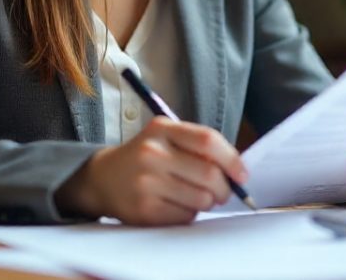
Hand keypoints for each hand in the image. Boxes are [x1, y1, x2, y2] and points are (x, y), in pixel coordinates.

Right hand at [57, 116, 247, 225]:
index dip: (232, 160)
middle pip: (209, 174)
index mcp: (162, 129)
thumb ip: (198, 146)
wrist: (103, 178)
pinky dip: (190, 214)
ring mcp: (146, 182)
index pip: (208, 140)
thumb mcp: (166, 137)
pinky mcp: (144, 210)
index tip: (242, 175)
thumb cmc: (146, 157)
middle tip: (223, 192)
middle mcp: (152, 153)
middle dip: (224, 189)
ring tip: (196, 197)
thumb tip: (237, 172)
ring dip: (207, 202)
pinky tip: (178, 205)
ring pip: (201, 199)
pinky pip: (185, 217)